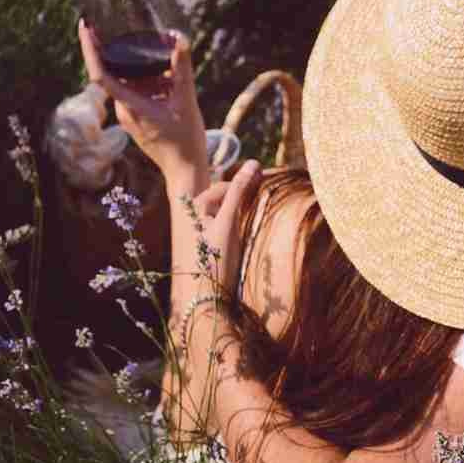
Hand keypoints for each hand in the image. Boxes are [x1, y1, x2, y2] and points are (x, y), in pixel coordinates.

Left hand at [78, 18, 208, 185]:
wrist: (186, 170)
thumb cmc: (185, 140)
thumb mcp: (186, 100)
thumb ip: (182, 69)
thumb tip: (179, 39)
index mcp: (129, 106)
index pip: (99, 73)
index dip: (90, 48)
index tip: (86, 27)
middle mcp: (124, 111)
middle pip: (115, 74)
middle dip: (121, 53)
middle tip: (127, 30)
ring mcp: (130, 117)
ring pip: (129, 84)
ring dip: (142, 70)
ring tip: (164, 60)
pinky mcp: (138, 121)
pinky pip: (138, 95)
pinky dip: (149, 84)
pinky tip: (167, 81)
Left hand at [187, 161, 262, 298]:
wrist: (208, 299)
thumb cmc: (214, 259)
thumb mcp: (228, 222)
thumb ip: (240, 191)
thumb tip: (253, 163)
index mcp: (194, 206)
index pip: (227, 187)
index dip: (247, 184)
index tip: (269, 186)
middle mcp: (195, 216)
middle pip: (228, 199)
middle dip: (246, 200)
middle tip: (266, 203)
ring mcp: (203, 231)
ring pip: (230, 213)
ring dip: (246, 213)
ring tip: (258, 222)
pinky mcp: (211, 245)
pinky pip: (230, 227)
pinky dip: (241, 227)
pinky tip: (247, 239)